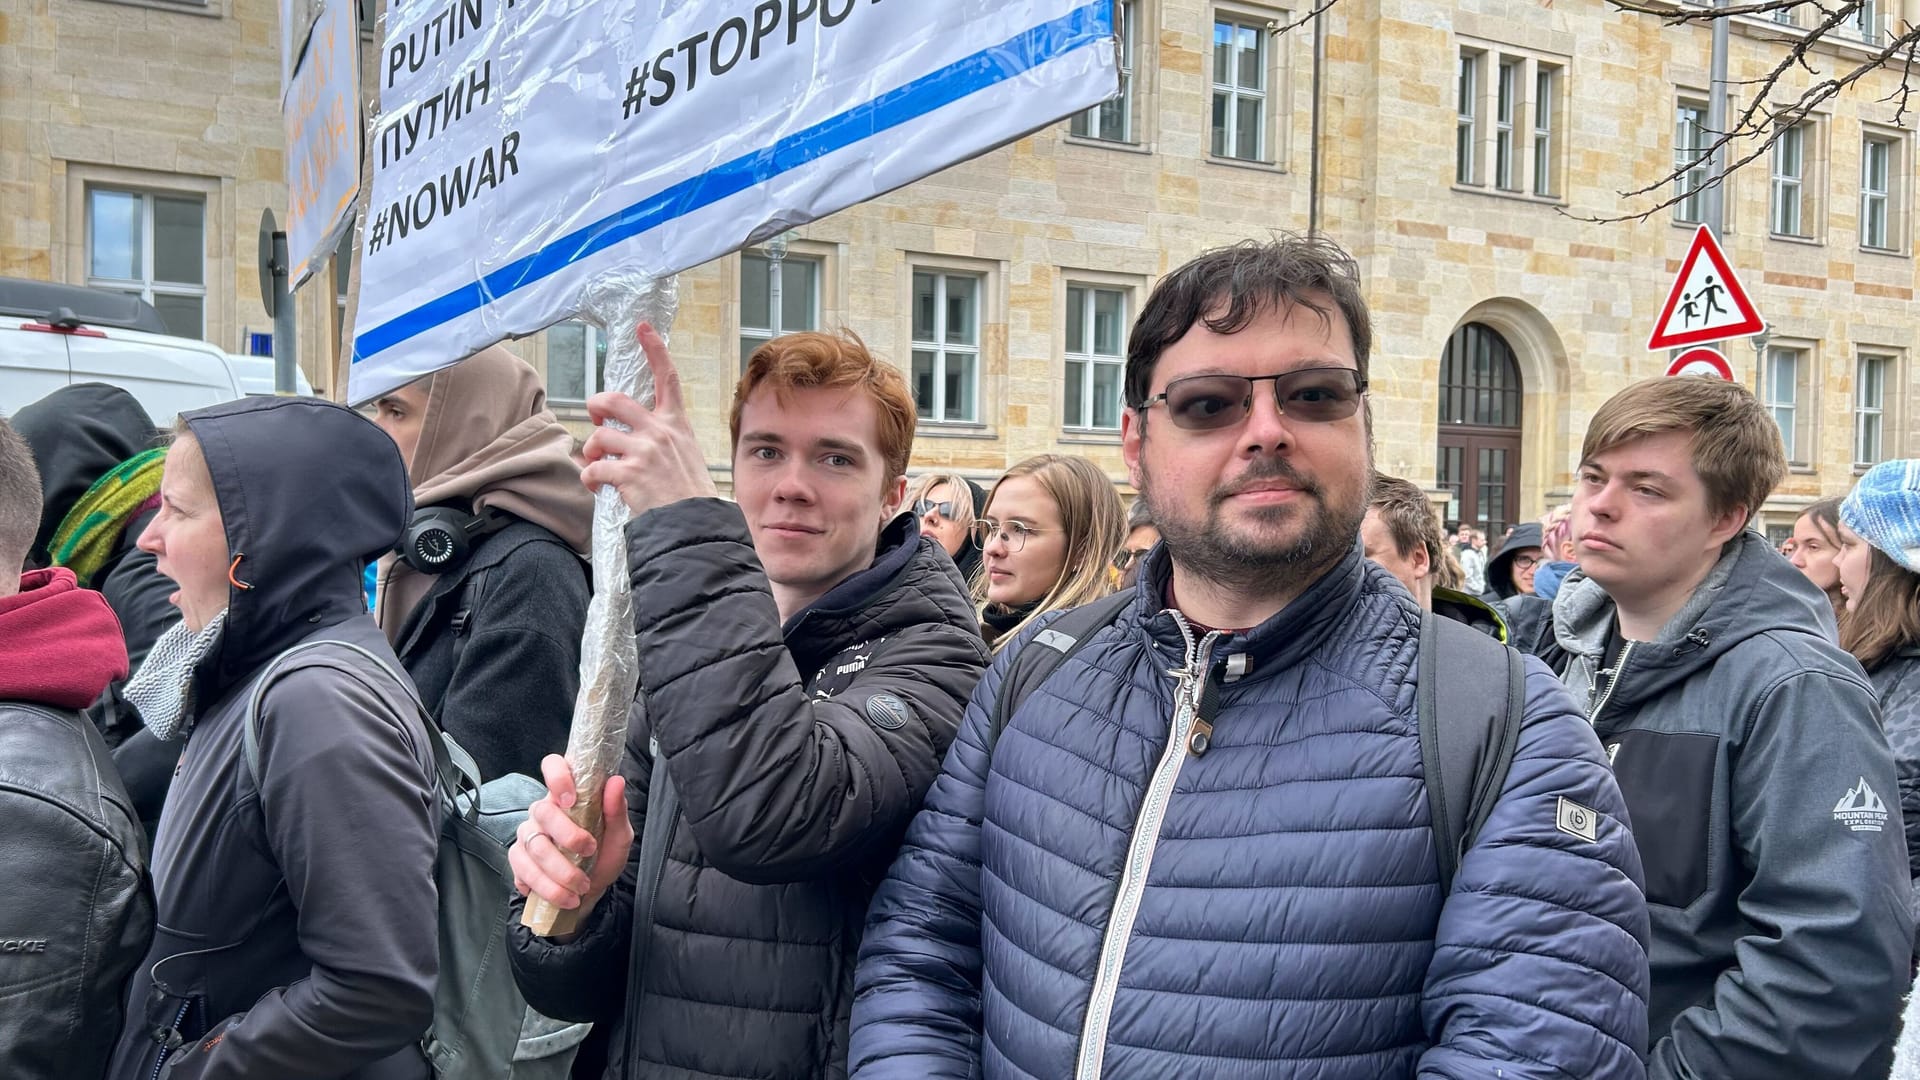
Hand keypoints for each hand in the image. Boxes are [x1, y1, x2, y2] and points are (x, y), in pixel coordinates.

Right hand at [509, 754, 633, 918]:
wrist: (591, 892)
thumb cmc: (604, 856)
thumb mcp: (619, 836)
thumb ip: (617, 810)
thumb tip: (616, 782)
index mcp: (568, 795)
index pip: (553, 766)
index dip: (557, 776)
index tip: (571, 799)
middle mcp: (543, 811)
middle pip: (542, 812)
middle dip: (568, 838)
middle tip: (590, 854)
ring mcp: (527, 835)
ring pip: (533, 847)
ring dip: (560, 872)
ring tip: (580, 888)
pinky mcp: (517, 860)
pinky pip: (522, 870)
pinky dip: (544, 887)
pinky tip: (559, 894)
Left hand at [579, 322, 718, 515]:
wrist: (694, 524)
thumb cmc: (690, 495)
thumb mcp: (686, 456)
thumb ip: (663, 440)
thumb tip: (631, 438)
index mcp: (676, 424)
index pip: (666, 378)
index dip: (654, 349)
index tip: (643, 328)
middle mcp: (659, 432)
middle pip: (614, 401)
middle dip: (595, 407)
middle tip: (596, 420)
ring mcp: (643, 451)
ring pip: (599, 437)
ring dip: (593, 453)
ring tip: (599, 466)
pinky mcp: (628, 473)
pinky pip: (593, 468)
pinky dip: (590, 478)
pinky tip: (598, 486)